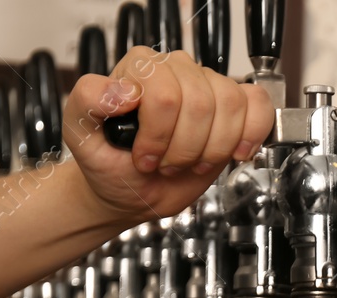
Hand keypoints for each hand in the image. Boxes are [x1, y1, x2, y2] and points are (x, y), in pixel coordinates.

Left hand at [63, 47, 274, 222]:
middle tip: (166, 163)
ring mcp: (208, 86)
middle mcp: (176, 69)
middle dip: (184, 147)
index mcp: (139, 67)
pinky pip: (257, 104)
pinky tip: (233, 152)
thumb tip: (123, 90)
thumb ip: (88, 100)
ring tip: (190, 161)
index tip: (144, 158)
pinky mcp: (234, 108)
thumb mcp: (79, 134)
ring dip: (211, 148)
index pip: (164, 94)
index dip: (158, 136)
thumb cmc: (108, 163)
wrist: (131, 191)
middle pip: (200, 102)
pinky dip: (251, 132)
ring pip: (230, 106)